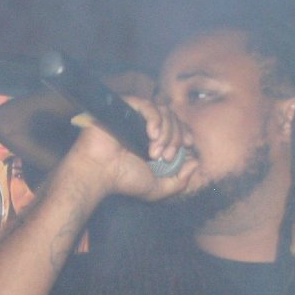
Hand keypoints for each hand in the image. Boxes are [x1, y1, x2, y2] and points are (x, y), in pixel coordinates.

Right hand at [68, 96, 196, 202]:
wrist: (99, 173)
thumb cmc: (124, 180)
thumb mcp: (158, 188)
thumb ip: (179, 181)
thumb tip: (195, 164)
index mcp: (154, 140)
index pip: (178, 127)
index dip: (186, 133)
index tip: (188, 145)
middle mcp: (146, 125)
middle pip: (174, 119)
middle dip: (175, 139)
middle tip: (165, 157)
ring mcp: (136, 116)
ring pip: (164, 112)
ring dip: (166, 133)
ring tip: (155, 152)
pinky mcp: (125, 107)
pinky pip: (148, 105)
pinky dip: (155, 120)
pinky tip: (151, 135)